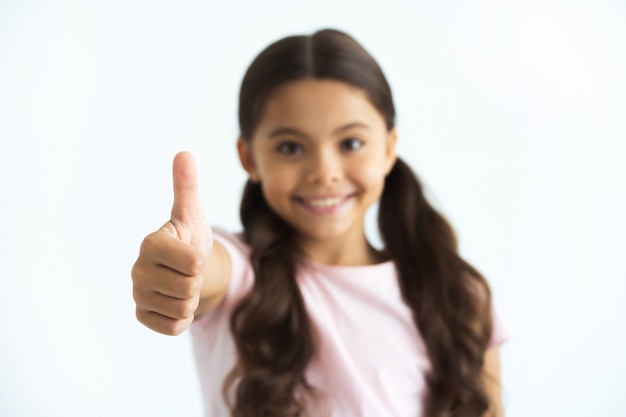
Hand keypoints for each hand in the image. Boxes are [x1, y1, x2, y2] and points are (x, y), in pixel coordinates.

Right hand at [132, 152, 212, 334]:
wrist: (185, 267)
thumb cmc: (188, 237)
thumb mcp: (192, 214)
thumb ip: (187, 187)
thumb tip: (184, 153)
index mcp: (151, 243)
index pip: (194, 264)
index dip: (201, 262)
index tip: (190, 253)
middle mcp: (138, 269)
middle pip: (190, 288)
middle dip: (197, 282)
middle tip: (188, 271)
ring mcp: (138, 294)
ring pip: (184, 309)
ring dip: (191, 299)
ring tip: (182, 284)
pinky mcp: (142, 315)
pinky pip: (174, 327)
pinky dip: (182, 318)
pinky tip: (175, 301)